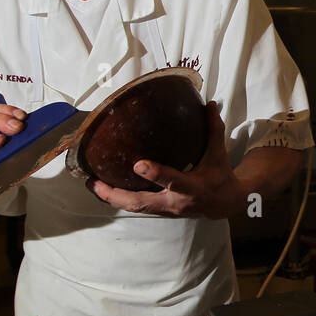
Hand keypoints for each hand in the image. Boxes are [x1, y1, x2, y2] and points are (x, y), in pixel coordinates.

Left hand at [88, 101, 247, 217]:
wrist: (224, 204)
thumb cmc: (219, 177)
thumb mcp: (219, 153)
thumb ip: (213, 129)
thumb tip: (208, 104)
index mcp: (192, 187)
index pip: (173, 181)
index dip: (156, 174)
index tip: (138, 164)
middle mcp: (176, 202)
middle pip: (141, 203)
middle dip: (116, 194)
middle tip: (95, 182)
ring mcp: (165, 210)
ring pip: (134, 207)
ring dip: (111, 197)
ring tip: (92, 184)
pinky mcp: (159, 211)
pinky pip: (136, 206)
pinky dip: (118, 198)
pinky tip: (104, 188)